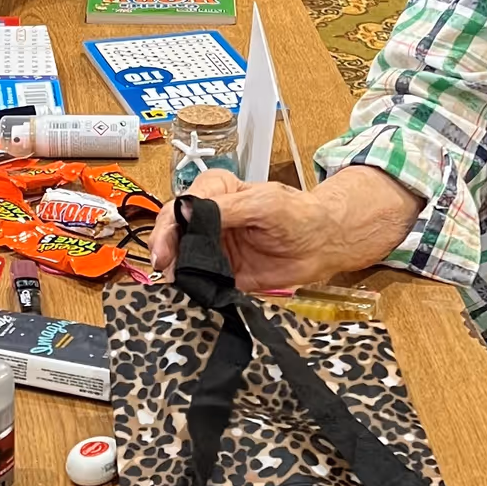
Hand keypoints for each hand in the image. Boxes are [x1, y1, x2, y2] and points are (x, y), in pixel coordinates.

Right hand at [149, 169, 344, 292]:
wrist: (322, 245)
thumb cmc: (299, 215)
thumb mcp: (263, 204)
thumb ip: (224, 209)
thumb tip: (186, 212)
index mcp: (216, 192)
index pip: (180, 207)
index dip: (167, 227)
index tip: (165, 248)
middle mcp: (208, 219)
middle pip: (173, 233)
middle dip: (164, 250)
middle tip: (164, 268)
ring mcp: (212, 247)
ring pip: (180, 258)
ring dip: (173, 270)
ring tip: (172, 283)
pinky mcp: (221, 273)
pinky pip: (198, 281)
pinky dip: (190, 288)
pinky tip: (186, 293)